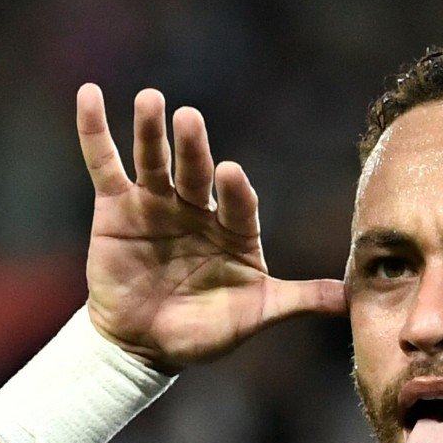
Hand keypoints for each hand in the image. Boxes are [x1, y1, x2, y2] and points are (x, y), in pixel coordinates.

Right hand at [75, 84, 345, 371]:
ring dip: (150, 130)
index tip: (230, 172)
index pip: (238, 203)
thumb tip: (353, 299)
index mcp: (234, 229)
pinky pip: (105, 164)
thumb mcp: (255, 315)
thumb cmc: (204, 330)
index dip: (234, 190)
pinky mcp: (116, 206)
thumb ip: (298, 300)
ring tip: (150, 100)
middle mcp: (196, 207)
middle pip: (195, 172)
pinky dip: (95, 131)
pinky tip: (90, 95)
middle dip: (192, 148)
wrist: (145, 346)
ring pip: (153, 160)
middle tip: (188, 118)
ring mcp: (156, 202)